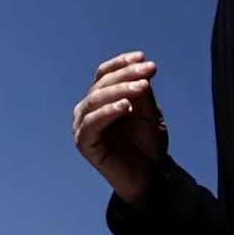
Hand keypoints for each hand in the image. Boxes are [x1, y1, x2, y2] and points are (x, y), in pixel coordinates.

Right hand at [72, 51, 167, 207]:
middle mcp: (88, 109)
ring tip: (141, 87)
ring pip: (96, 100)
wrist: (150, 177)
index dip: (120, 64)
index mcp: (101, 99)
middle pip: (102, 85)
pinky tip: (125, 106)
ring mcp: (83, 125)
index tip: (142, 57)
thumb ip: (142, 95)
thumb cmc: (147, 145)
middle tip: (148, 71)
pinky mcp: (84, 142)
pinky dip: (108, 112)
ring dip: (119, 91)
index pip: (104, 74)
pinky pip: (92, 123)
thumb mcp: (149, 114)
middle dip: (125, 75)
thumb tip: (140, 71)